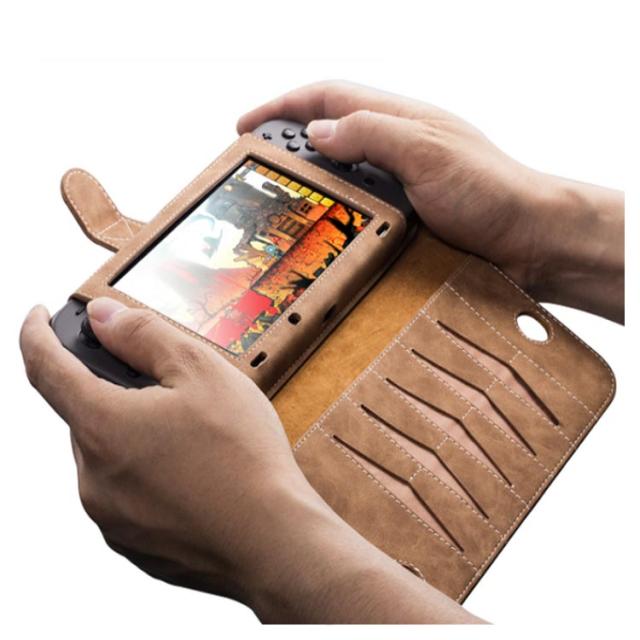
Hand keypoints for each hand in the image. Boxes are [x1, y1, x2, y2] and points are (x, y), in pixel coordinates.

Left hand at [19, 298, 482, 622]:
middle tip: (167, 386)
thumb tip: (103, 315)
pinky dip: (145, 470)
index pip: (44, 367)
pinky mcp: (130, 542)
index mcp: (101, 426)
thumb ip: (144, 334)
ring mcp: (108, 516)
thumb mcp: (201, 371)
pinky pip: (124, 491)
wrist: (274, 541)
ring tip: (194, 436)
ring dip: (133, 431)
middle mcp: (91, 476)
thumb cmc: (243, 456)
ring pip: (106, 453)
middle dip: (114, 390)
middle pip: (85, 412)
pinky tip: (194, 471)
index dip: (36, 334)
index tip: (37, 317)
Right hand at [239, 81, 623, 321]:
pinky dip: (333, 211)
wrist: (531, 237)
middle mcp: (394, 146)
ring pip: (339, 173)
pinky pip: (358, 206)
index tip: (244, 125)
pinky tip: (322, 227)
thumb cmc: (491, 190)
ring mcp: (399, 180)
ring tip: (278, 202)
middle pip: (326, 132)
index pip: (327, 98)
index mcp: (398, 119)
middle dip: (285, 143)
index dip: (282, 105)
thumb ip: (372, 134)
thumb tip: (317, 132)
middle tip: (253, 170)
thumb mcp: (426, 152)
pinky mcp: (405, 214)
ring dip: (307, 181)